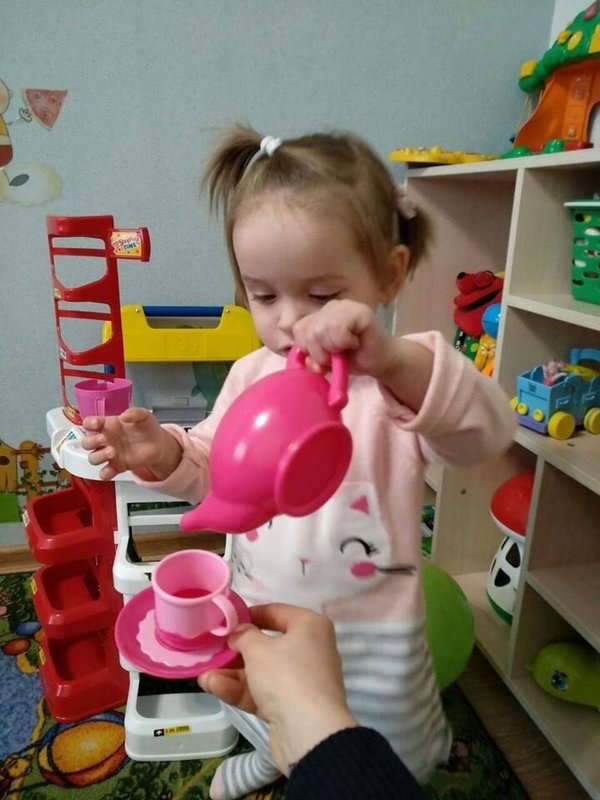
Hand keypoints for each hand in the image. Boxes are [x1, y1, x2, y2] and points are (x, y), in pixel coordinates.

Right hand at [81, 407, 181, 480]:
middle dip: (91, 442)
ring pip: (93, 458)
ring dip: (98, 456)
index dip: (89, 423)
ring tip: (112, 452)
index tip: (95, 424)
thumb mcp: (144, 415)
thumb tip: (124, 415)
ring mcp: (109, 454)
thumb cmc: (147, 428)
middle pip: (87, 443)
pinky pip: (104, 473)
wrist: (159, 445)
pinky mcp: (117, 466)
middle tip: (103, 439)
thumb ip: (135, 413)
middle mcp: (106, 439)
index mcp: (108, 425)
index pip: (90, 423)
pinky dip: (104, 474)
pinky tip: (110, 470)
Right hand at [198, 603, 356, 774]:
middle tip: (212, 650)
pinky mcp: (291, 706)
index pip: (277, 612)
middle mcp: (309, 650)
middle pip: (267, 645)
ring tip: (204, 675)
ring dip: (232, 673)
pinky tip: (212, 686)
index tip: (226, 621)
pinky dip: (240, 689)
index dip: (249, 614)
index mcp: (310, 627)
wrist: (309, 732)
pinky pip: (263, 691)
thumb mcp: (258, 649)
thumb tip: (238, 633)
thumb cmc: (286, 675)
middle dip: (236, 651)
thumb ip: (244, 636)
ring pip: (262, 671)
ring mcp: (300, 680)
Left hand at [293, 299, 432, 412]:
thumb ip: (312, 358)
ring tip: (347, 349)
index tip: (325, 358)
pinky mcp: (359, 311)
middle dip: (321, 353)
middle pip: (309, 332)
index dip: (308, 349)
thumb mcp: (326, 362)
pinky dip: (344, 342)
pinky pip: (338, 329)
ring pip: (321, 330)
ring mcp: (345, 306)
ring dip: (333, 349)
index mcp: (319, 316)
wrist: (382, 361)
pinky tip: (356, 343)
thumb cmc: (354, 359)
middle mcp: (331, 307)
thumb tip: (307, 361)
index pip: (298, 330)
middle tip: (338, 356)